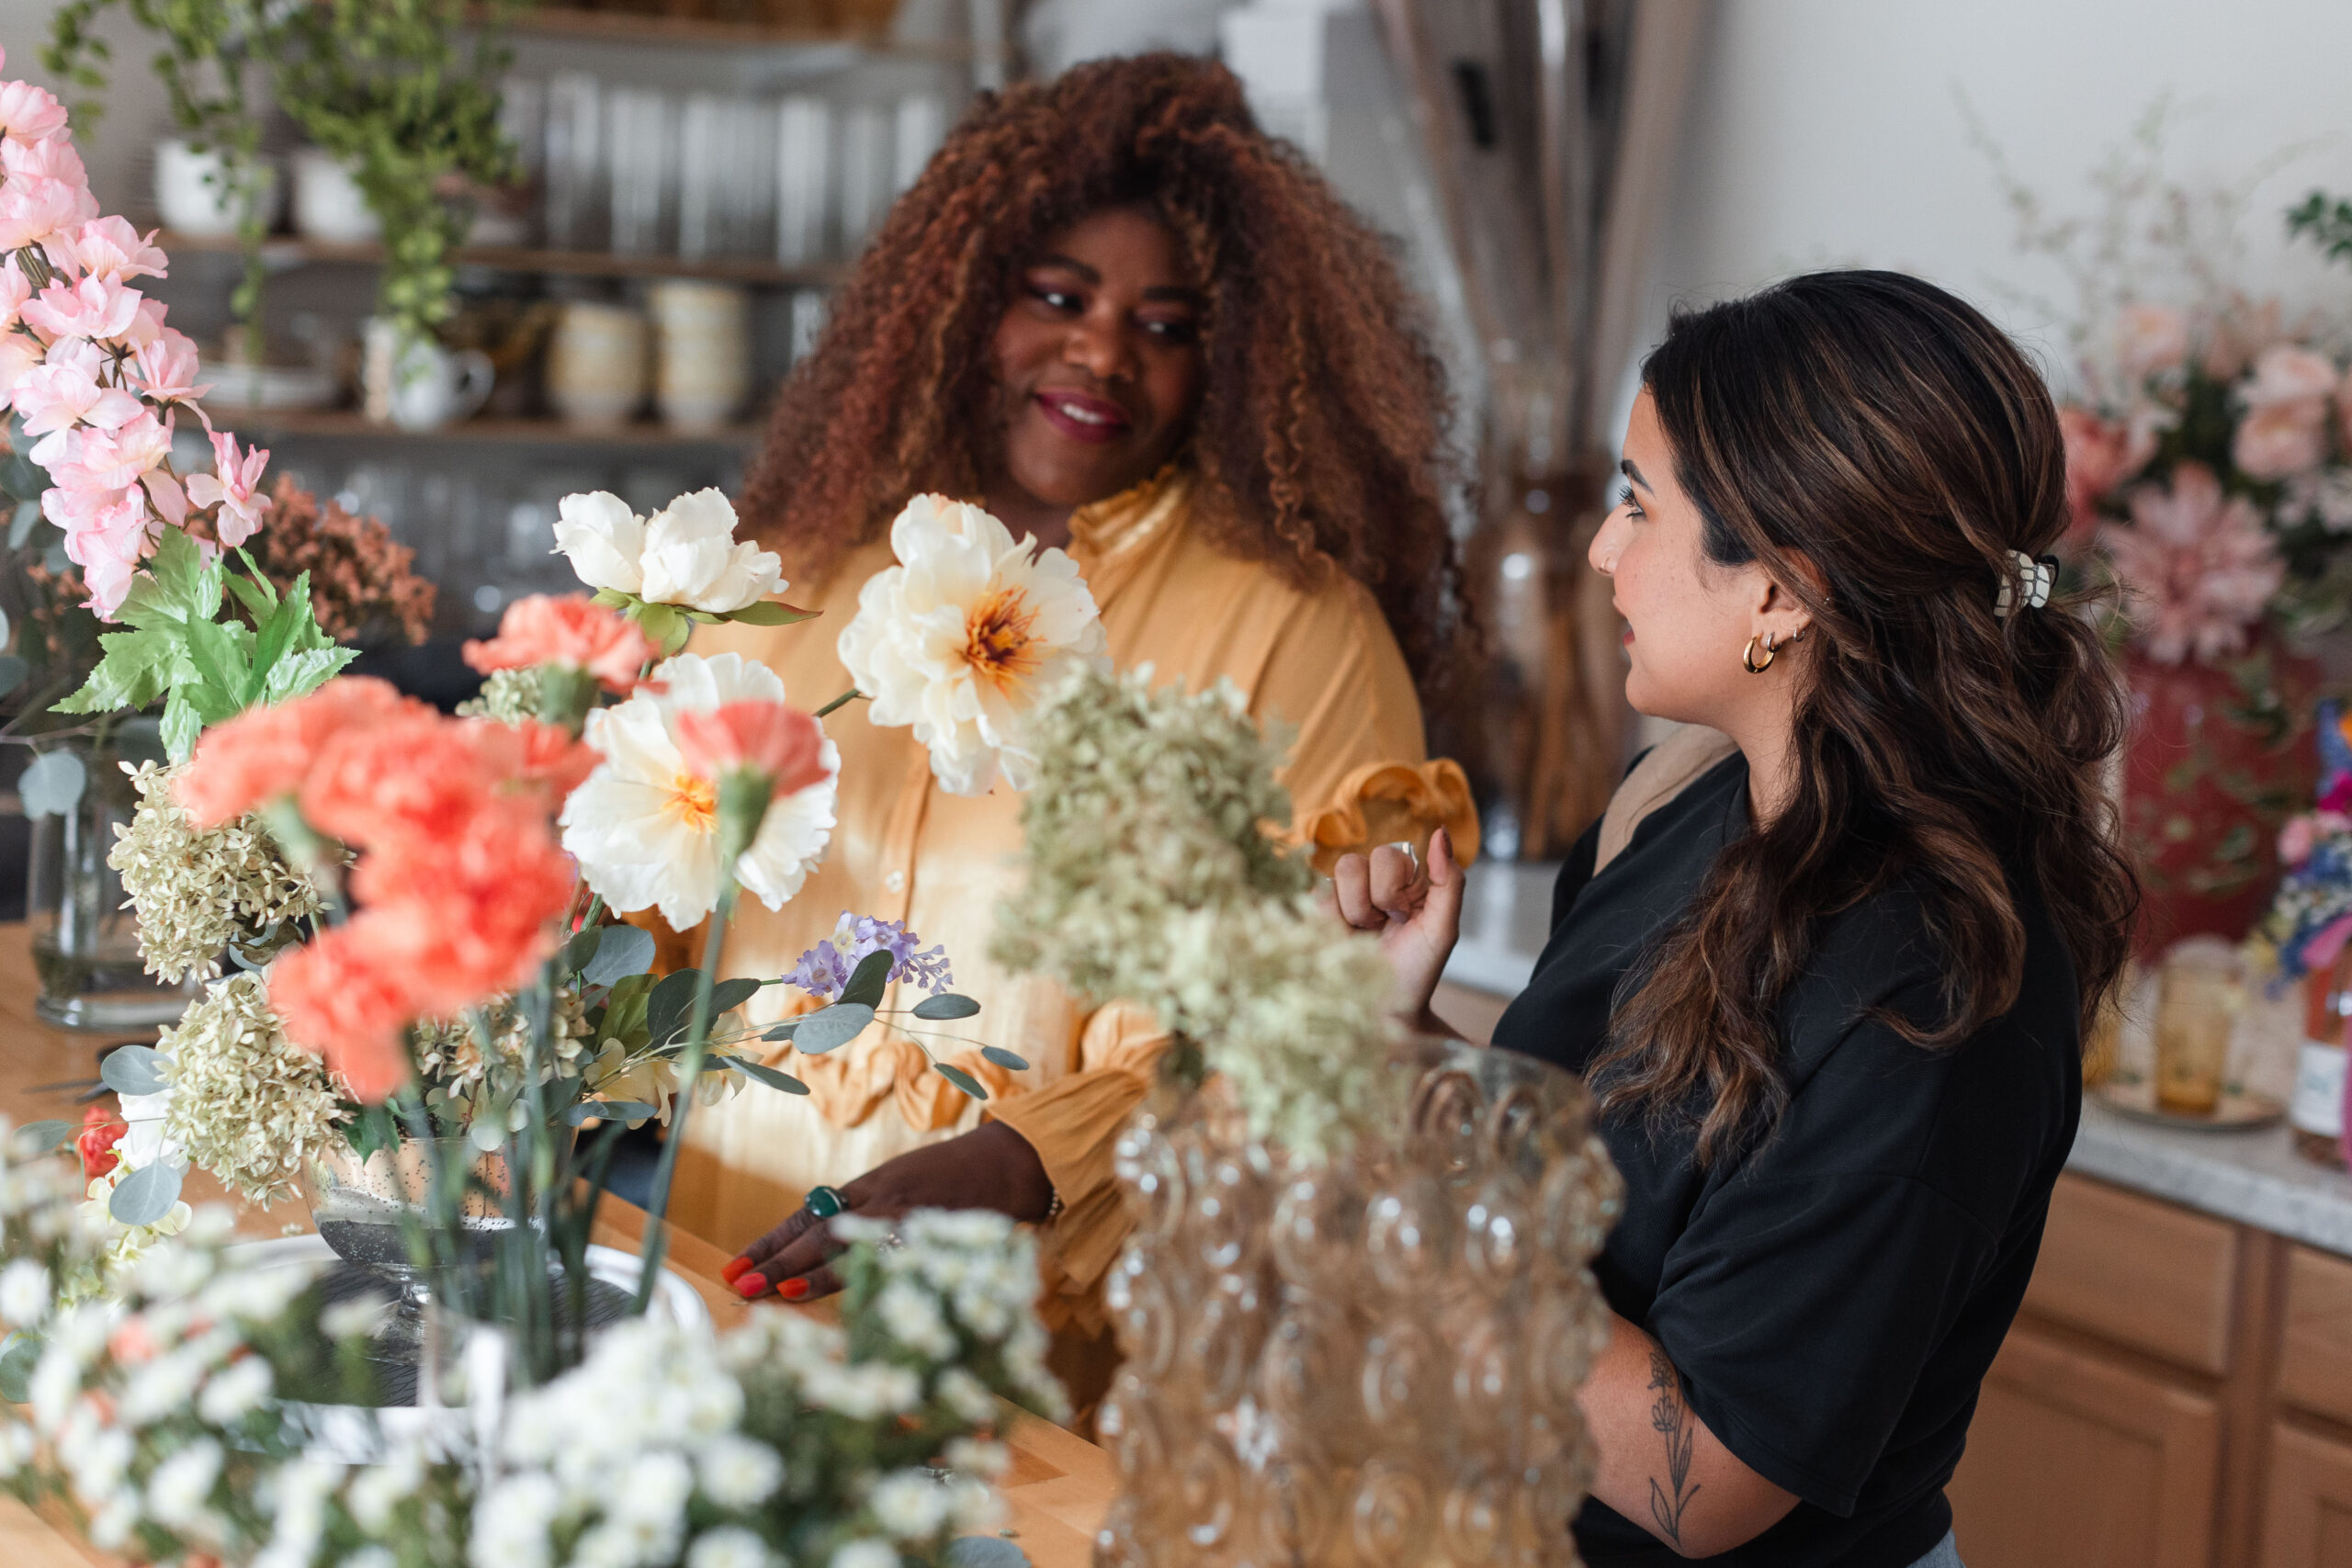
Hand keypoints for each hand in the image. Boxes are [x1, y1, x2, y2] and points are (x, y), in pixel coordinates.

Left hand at [718, 1119, 1054, 1301]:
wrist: (1006, 1163)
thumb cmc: (956, 1177)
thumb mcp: (904, 1185)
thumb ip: (869, 1210)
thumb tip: (825, 1243)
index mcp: (868, 1188)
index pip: (807, 1216)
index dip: (769, 1241)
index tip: (735, 1264)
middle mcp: (878, 1202)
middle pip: (816, 1233)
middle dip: (774, 1259)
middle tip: (738, 1282)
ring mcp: (903, 1220)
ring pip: (845, 1247)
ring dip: (805, 1273)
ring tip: (770, 1292)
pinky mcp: (929, 1236)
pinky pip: (885, 1262)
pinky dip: (858, 1279)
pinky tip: (838, 1292)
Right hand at [1327, 825, 1464, 1028]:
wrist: (1385, 1010)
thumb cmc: (1416, 970)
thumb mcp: (1443, 928)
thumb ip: (1448, 881)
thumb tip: (1441, 833)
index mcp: (1404, 878)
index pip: (1389, 854)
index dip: (1394, 887)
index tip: (1405, 916)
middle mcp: (1371, 880)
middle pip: (1357, 862)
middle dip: (1373, 902)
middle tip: (1384, 927)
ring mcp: (1341, 896)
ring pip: (1335, 878)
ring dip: (1353, 913)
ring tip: (1364, 935)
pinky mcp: (1316, 913)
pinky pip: (1316, 897)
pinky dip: (1333, 923)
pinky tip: (1343, 940)